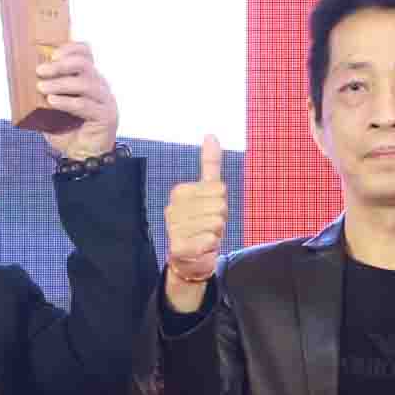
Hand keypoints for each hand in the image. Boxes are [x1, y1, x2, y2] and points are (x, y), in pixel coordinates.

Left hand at [36, 40, 117, 160]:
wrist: (83, 158)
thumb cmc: (68, 132)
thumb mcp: (53, 108)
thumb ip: (45, 94)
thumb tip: (21, 82)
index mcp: (90, 79)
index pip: (86, 53)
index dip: (70, 48)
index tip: (51, 54)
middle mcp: (100, 87)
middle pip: (85, 64)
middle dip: (61, 65)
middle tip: (41, 71)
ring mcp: (105, 101)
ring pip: (85, 83)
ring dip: (60, 83)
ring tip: (41, 88)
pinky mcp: (106, 117)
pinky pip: (85, 105)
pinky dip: (67, 101)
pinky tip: (52, 101)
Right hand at [162, 134, 229, 313]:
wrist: (190, 260)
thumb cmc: (201, 224)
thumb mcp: (208, 192)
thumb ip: (210, 164)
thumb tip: (211, 135)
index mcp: (180, 192)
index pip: (219, 189)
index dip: (221, 203)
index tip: (209, 212)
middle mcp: (173, 208)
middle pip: (220, 206)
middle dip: (220, 220)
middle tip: (208, 227)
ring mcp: (173, 228)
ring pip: (216, 224)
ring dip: (216, 235)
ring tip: (204, 238)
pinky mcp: (177, 247)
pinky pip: (209, 241)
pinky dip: (210, 247)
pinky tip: (201, 249)